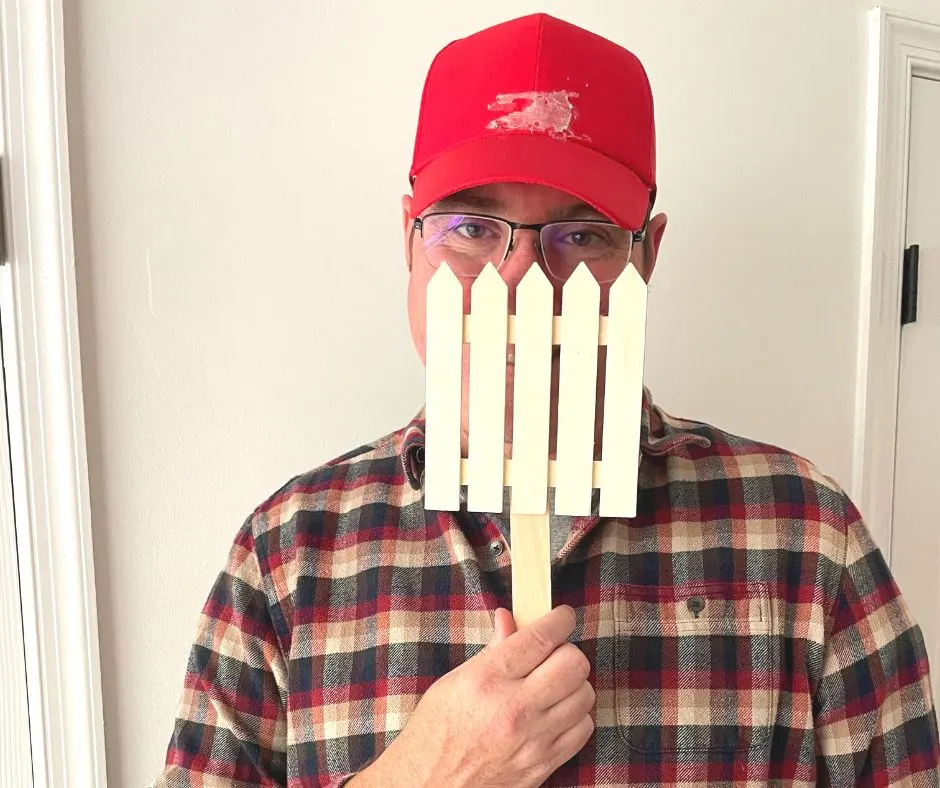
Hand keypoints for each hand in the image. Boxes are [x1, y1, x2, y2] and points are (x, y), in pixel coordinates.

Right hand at [353, 605, 594, 787]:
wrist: (429, 787)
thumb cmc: (435, 733)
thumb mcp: (453, 682)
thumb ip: (491, 650)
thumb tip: (509, 618)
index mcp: (487, 680)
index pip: (541, 638)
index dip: (560, 619)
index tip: (563, 616)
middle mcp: (514, 709)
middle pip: (573, 663)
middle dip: (568, 651)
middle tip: (553, 654)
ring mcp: (533, 740)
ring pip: (584, 694)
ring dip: (573, 684)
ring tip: (552, 685)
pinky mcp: (544, 765)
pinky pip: (583, 728)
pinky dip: (575, 716)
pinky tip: (555, 713)